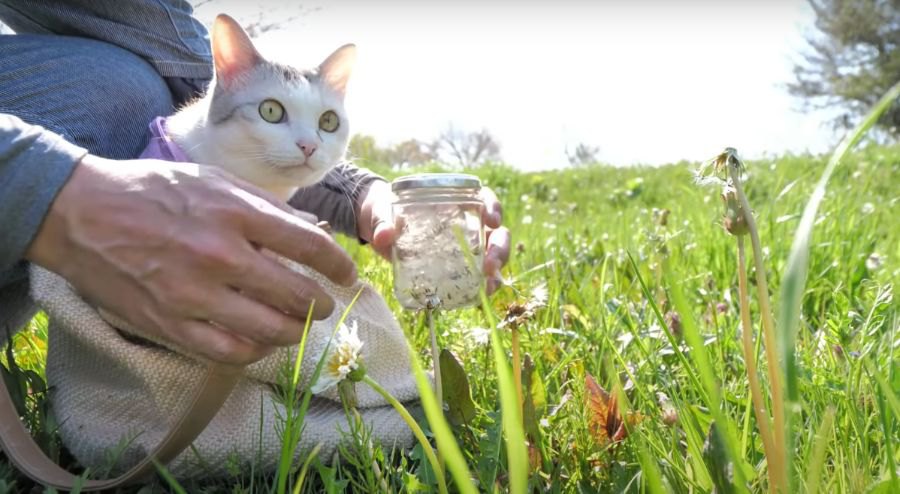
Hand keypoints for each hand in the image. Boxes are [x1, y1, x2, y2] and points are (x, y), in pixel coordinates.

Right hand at [26, 155, 356, 365]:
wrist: (80, 214)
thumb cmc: (152, 190)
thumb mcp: (214, 180)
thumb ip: (267, 207)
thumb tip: (314, 228)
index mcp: (234, 213)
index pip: (310, 246)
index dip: (338, 266)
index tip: (346, 274)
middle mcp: (219, 255)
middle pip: (298, 295)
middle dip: (321, 304)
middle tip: (323, 303)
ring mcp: (193, 295)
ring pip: (270, 331)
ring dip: (294, 331)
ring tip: (296, 323)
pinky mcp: (170, 325)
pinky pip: (230, 352)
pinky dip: (255, 349)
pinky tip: (260, 339)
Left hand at [358, 180, 510, 293]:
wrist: (379, 229)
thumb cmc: (385, 211)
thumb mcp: (381, 211)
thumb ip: (382, 220)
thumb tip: (384, 236)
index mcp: (455, 202)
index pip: (485, 199)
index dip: (494, 208)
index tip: (492, 220)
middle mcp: (467, 224)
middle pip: (497, 232)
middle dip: (499, 248)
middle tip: (490, 264)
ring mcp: (464, 247)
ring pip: (493, 255)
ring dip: (496, 270)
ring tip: (489, 285)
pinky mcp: (456, 266)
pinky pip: (477, 275)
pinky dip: (482, 285)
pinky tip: (480, 295)